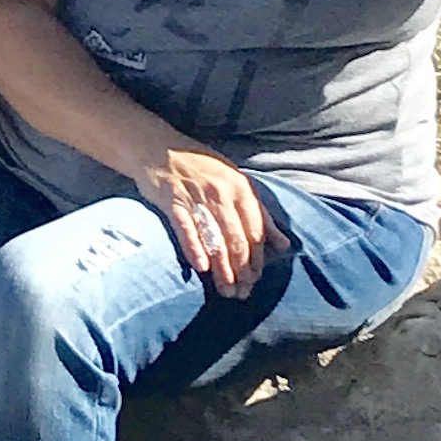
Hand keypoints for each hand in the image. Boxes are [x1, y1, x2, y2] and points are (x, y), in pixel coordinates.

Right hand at [133, 139, 276, 294]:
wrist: (157, 147)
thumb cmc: (200, 166)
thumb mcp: (235, 181)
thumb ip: (260, 213)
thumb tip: (284, 244)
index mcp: (240, 187)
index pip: (254, 230)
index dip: (257, 258)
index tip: (256, 279)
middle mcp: (220, 193)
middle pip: (236, 239)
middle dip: (242, 270)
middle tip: (242, 293)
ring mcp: (196, 197)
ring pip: (214, 239)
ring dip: (221, 269)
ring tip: (226, 291)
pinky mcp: (172, 202)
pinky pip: (186, 229)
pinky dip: (194, 249)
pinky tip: (202, 268)